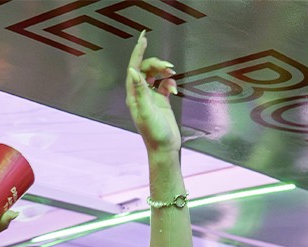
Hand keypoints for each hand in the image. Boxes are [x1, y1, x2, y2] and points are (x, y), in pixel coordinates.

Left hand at [125, 33, 182, 154]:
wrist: (165, 148)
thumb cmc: (155, 133)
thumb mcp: (148, 112)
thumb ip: (141, 92)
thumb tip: (133, 72)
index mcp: (134, 95)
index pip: (134, 68)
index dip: (138, 53)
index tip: (144, 38)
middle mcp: (140, 94)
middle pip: (145, 69)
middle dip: (156, 64)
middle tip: (168, 66)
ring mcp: (151, 97)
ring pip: (155, 75)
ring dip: (163, 71)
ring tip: (172, 73)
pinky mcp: (161, 101)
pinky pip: (164, 84)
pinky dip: (170, 83)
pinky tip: (174, 89)